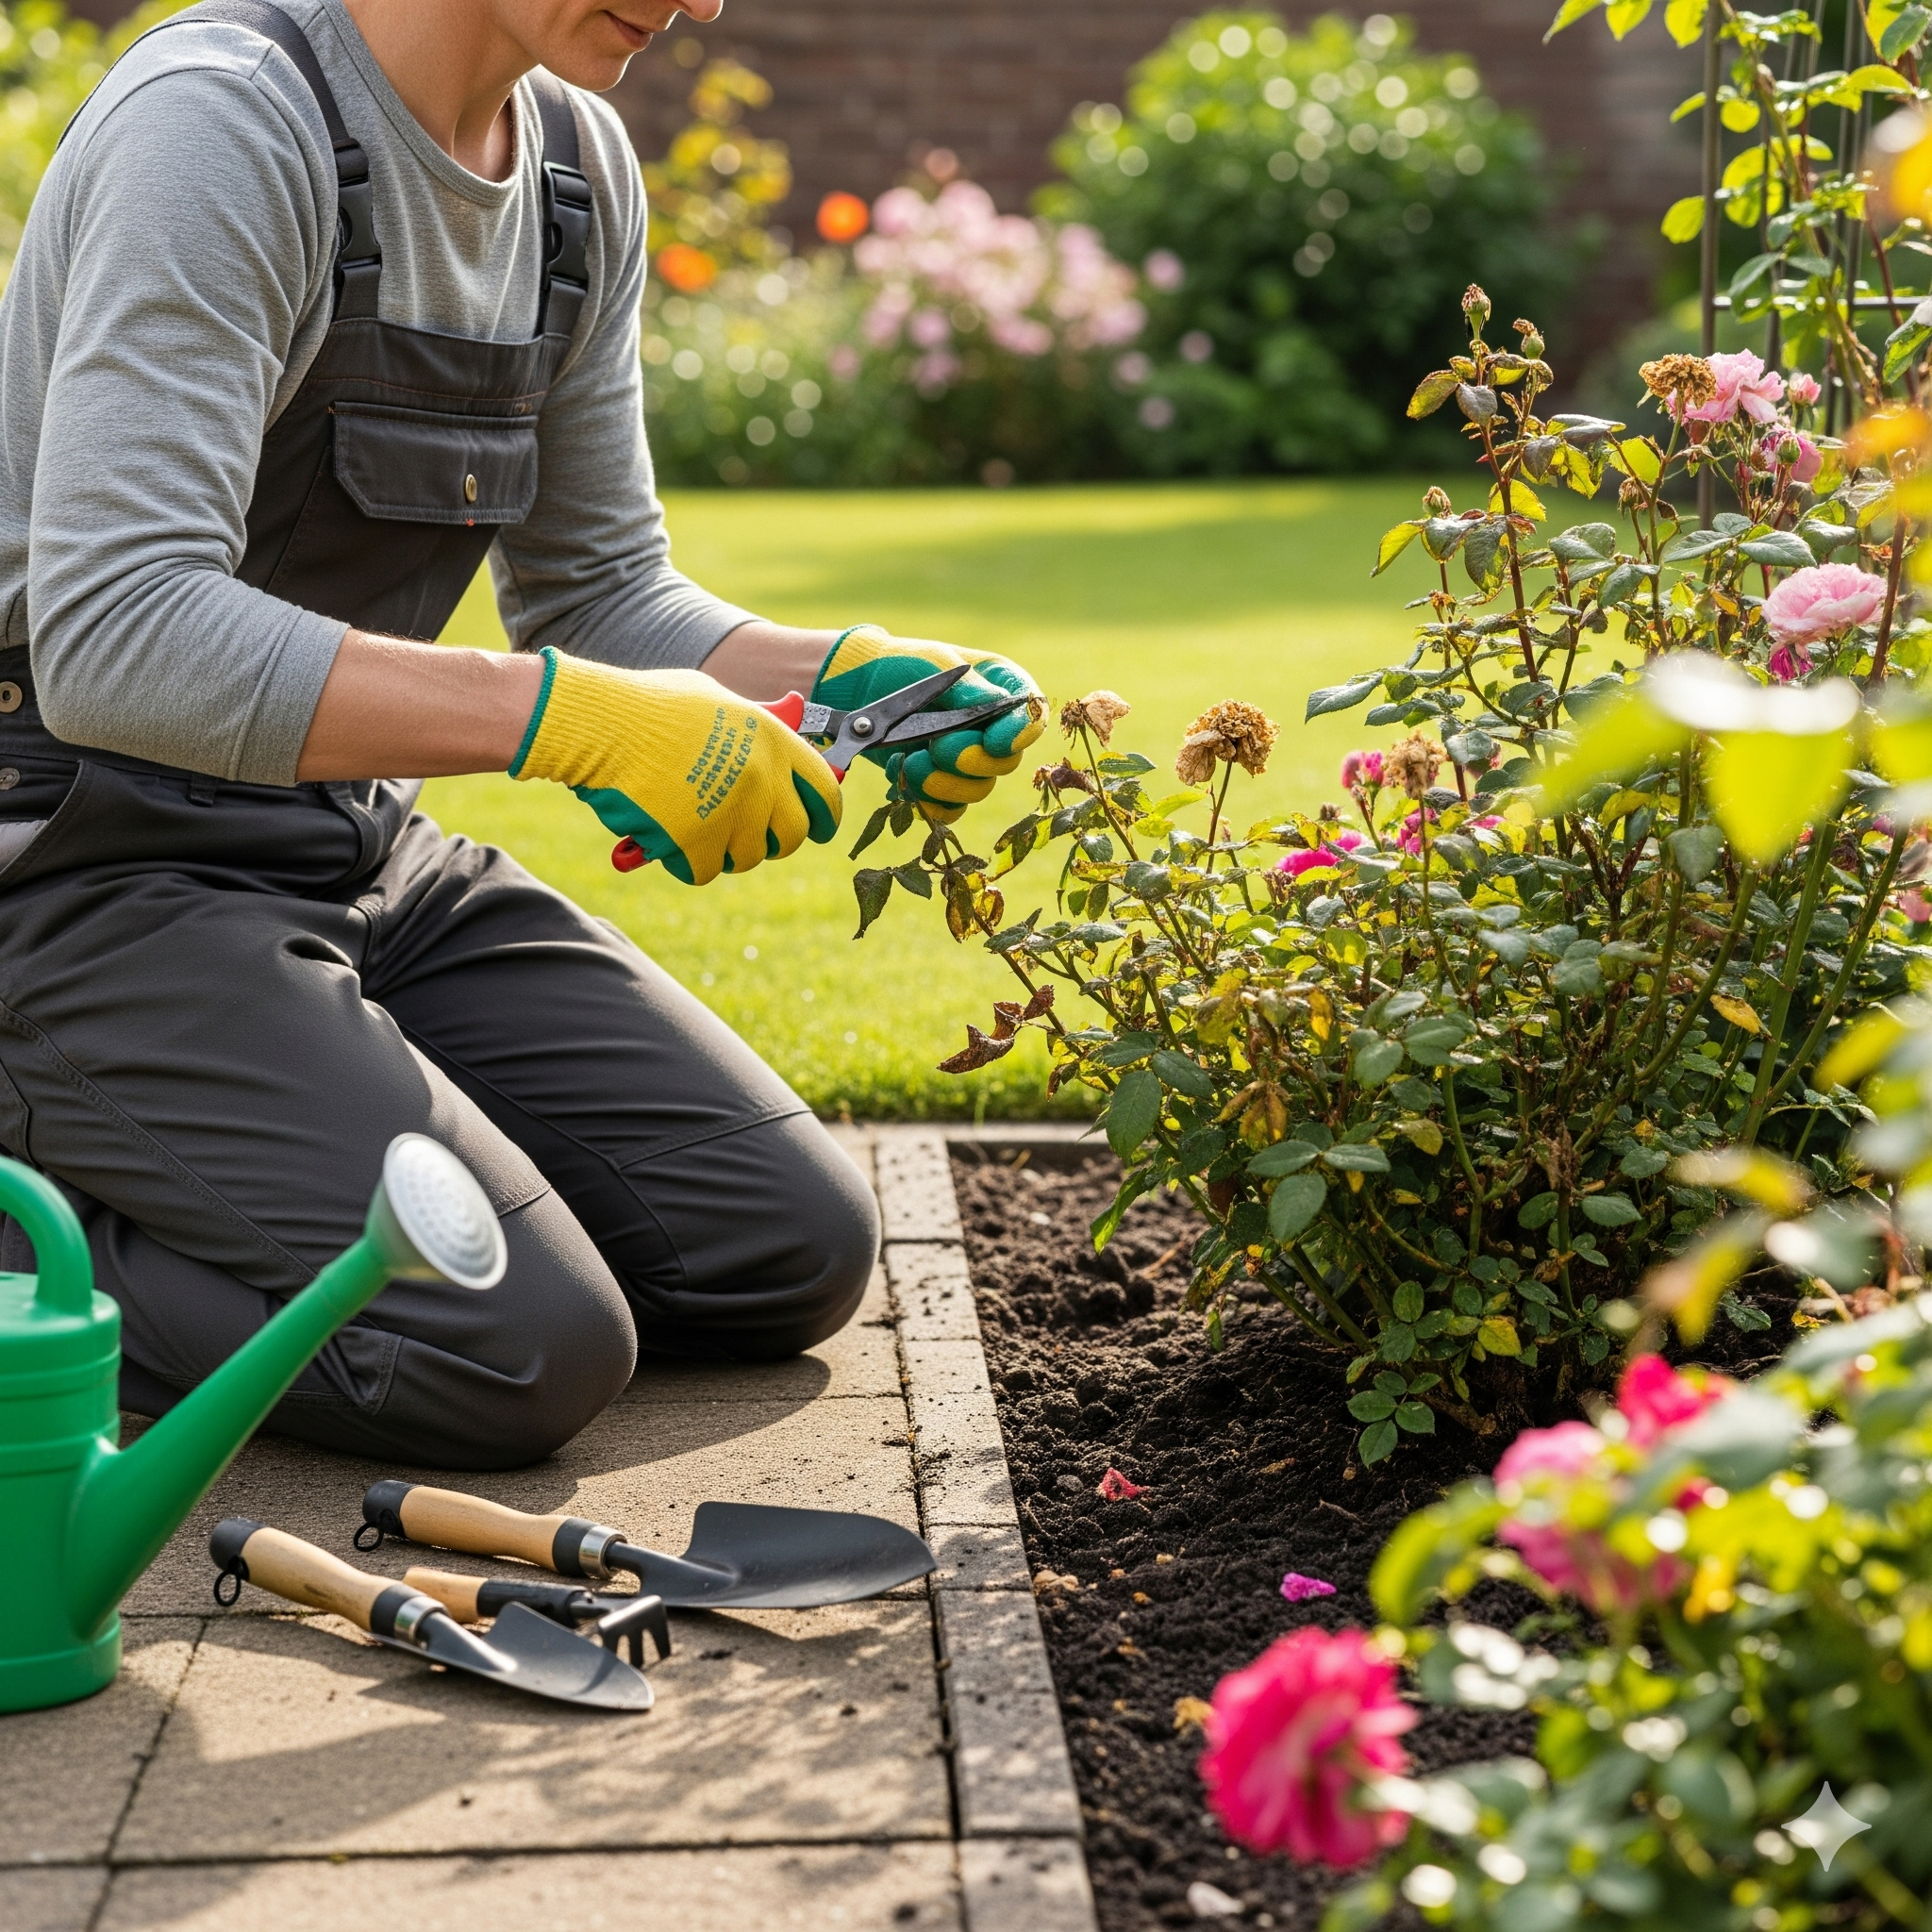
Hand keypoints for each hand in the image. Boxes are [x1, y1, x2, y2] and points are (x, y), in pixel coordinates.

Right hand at [510, 649, 840, 884]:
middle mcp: (761, 779)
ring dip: (723, 849)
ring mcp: (730, 813)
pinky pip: (703, 871)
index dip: (825, 815)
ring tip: (695, 825)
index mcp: (773, 741)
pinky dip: (685, 862)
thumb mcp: (716, 699)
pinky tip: (667, 838)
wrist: (599, 723)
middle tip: (748, 835)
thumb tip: (788, 713)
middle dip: (772, 841)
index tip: (820, 827)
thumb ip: (756, 720)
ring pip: (745, 858)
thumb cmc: (649, 706)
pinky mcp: (694, 842)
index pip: (826, 792)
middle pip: (792, 836)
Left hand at [811, 626, 1043, 822]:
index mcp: (1002, 690)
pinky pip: (947, 810)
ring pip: (976, 790)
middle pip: (1004, 763)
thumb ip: (966, 689)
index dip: (1019, 735)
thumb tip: (996, 704)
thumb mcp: (933, 665)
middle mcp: (992, 729)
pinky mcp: (942, 785)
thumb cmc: (902, 666)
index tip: (994, 742)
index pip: (1031, 718)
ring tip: (909, 761)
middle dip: (968, 760)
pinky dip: (924, 799)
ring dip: (941, 782)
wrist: (859, 688)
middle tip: (936, 748)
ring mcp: (968, 761)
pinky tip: (900, 772)